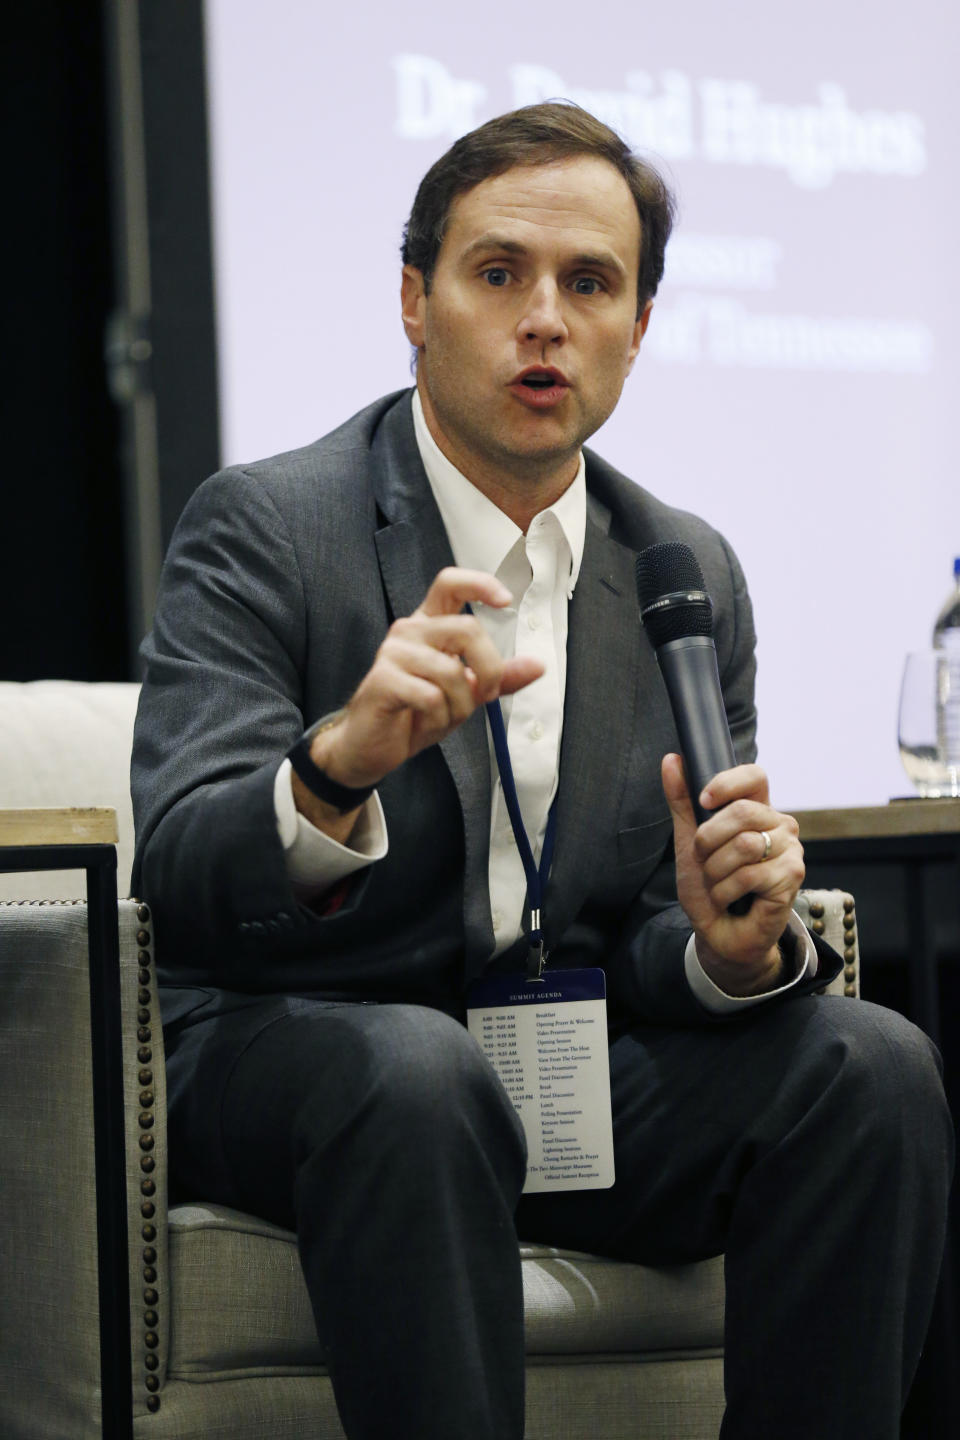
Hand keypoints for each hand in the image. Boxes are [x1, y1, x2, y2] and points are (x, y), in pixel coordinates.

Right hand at [293, 568, 543, 835]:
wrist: (372, 746)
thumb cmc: (416, 713)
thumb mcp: (465, 694)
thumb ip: (498, 677)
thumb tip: (538, 665)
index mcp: (428, 625)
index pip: (450, 583)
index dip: (480, 584)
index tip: (505, 601)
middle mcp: (409, 630)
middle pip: (467, 629)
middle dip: (488, 669)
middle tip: (483, 696)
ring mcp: (392, 653)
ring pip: (451, 671)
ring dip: (460, 705)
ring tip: (444, 717)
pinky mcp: (382, 680)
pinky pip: (431, 696)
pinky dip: (438, 718)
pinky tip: (425, 723)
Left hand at [661, 754, 804, 995]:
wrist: (718, 933)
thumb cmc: (709, 886)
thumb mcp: (688, 840)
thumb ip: (683, 801)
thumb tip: (671, 760)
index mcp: (757, 811)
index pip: (754, 776)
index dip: (726, 783)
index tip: (703, 800)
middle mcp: (780, 825)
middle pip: (741, 811)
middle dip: (708, 842)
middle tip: (706, 862)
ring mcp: (791, 850)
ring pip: (744, 845)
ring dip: (716, 871)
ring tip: (719, 884)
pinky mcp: (793, 877)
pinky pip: (750, 875)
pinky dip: (727, 891)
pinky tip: (731, 899)